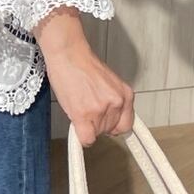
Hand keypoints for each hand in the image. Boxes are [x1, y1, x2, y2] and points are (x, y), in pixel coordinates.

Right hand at [33, 7, 133, 145]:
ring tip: (78, 105)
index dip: (113, 125)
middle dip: (97, 123)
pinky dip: (81, 136)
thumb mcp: (108, 84)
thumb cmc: (82, 64)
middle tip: (86, 106)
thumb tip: (109, 121)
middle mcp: (116, 103)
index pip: (126, 125)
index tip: (106, 124)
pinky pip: (87, 139)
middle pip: (109, 130)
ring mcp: (101, 110)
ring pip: (96, 133)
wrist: (68, 53)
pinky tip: (76, 124)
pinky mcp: (84, 115)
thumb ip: (112, 102)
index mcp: (125, 95)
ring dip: (87, 125)